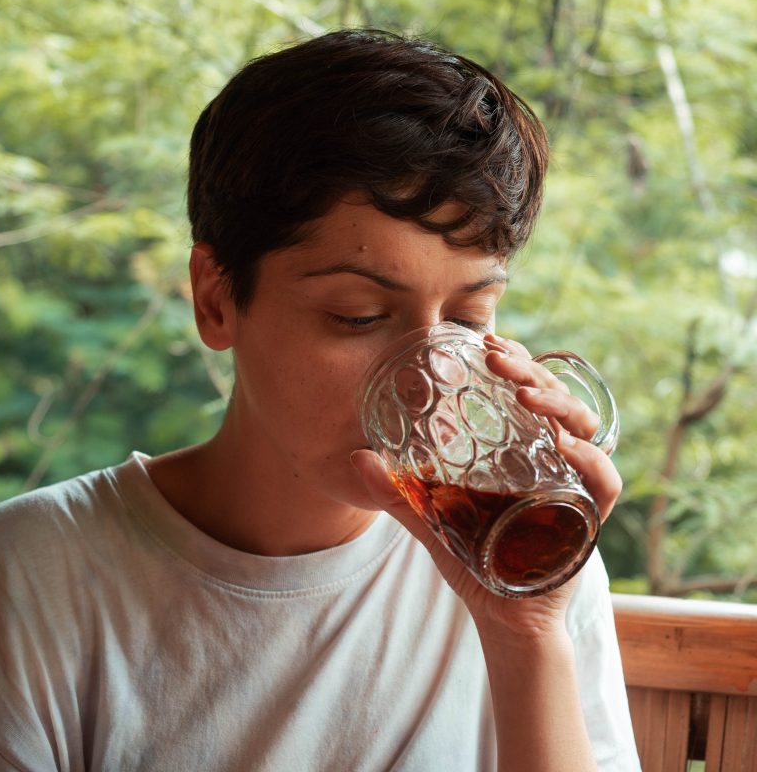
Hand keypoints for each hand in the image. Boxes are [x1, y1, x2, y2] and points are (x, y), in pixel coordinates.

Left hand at [351, 333, 621, 640]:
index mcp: (524, 447)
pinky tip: (565, 445)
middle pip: (556, 397)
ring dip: (557, 403)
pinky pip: (604, 482)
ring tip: (524, 393)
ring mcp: (575, 484)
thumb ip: (399, 492)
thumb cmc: (476, 562)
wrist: (504, 619)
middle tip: (496, 356)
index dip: (515, 359)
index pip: (528, 388)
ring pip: (584, 427)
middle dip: (530, 370)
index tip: (486, 340)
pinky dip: (591, 460)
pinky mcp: (589, 518)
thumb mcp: (433, 520)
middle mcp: (555, 457)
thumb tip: (356, 459)